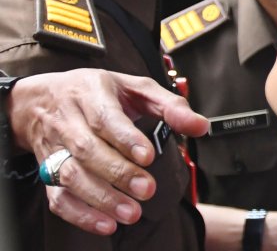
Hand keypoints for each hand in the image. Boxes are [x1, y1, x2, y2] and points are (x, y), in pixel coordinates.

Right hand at [8, 70, 207, 234]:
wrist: (41, 101)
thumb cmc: (98, 92)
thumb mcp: (135, 88)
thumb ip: (170, 105)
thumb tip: (201, 126)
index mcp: (91, 94)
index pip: (106, 118)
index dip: (126, 139)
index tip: (148, 156)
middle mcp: (68, 121)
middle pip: (87, 150)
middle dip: (118, 173)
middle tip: (146, 190)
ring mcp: (54, 148)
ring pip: (70, 176)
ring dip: (101, 198)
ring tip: (131, 212)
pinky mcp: (46, 173)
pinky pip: (58, 197)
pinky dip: (80, 214)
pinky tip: (106, 223)